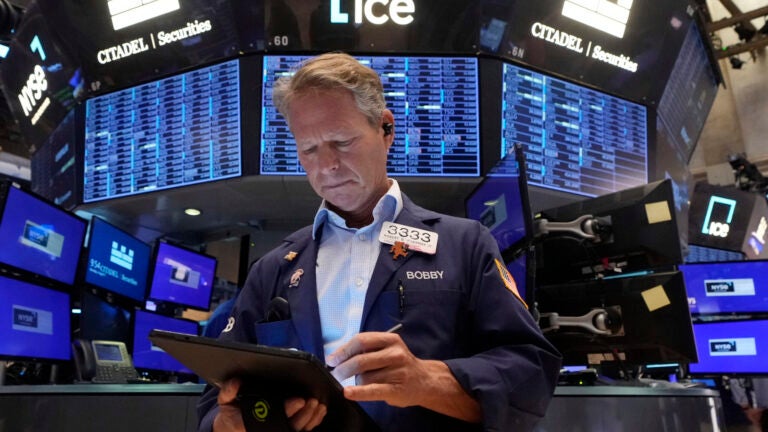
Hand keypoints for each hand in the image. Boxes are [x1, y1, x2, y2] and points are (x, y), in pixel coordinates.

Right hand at [213, 378, 327, 430]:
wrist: (230, 428)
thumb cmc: (231, 413)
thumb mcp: (225, 402)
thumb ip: (229, 391)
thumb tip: (236, 383)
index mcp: (254, 423)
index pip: (274, 417)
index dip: (288, 409)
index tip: (299, 400)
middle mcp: (268, 429)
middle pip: (291, 426)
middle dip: (304, 414)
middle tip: (312, 401)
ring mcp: (278, 431)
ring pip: (298, 429)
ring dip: (311, 418)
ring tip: (318, 405)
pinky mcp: (285, 430)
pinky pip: (302, 430)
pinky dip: (312, 421)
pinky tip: (319, 412)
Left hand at [327, 331, 424, 406]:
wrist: (424, 381)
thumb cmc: (399, 365)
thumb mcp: (387, 349)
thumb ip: (365, 350)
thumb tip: (336, 358)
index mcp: (390, 339)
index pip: (361, 341)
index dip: (343, 350)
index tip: (332, 359)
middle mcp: (396, 353)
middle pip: (360, 359)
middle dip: (343, 368)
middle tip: (335, 374)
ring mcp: (398, 371)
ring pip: (365, 377)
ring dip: (356, 382)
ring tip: (363, 382)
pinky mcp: (396, 389)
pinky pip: (373, 390)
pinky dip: (358, 392)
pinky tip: (348, 392)